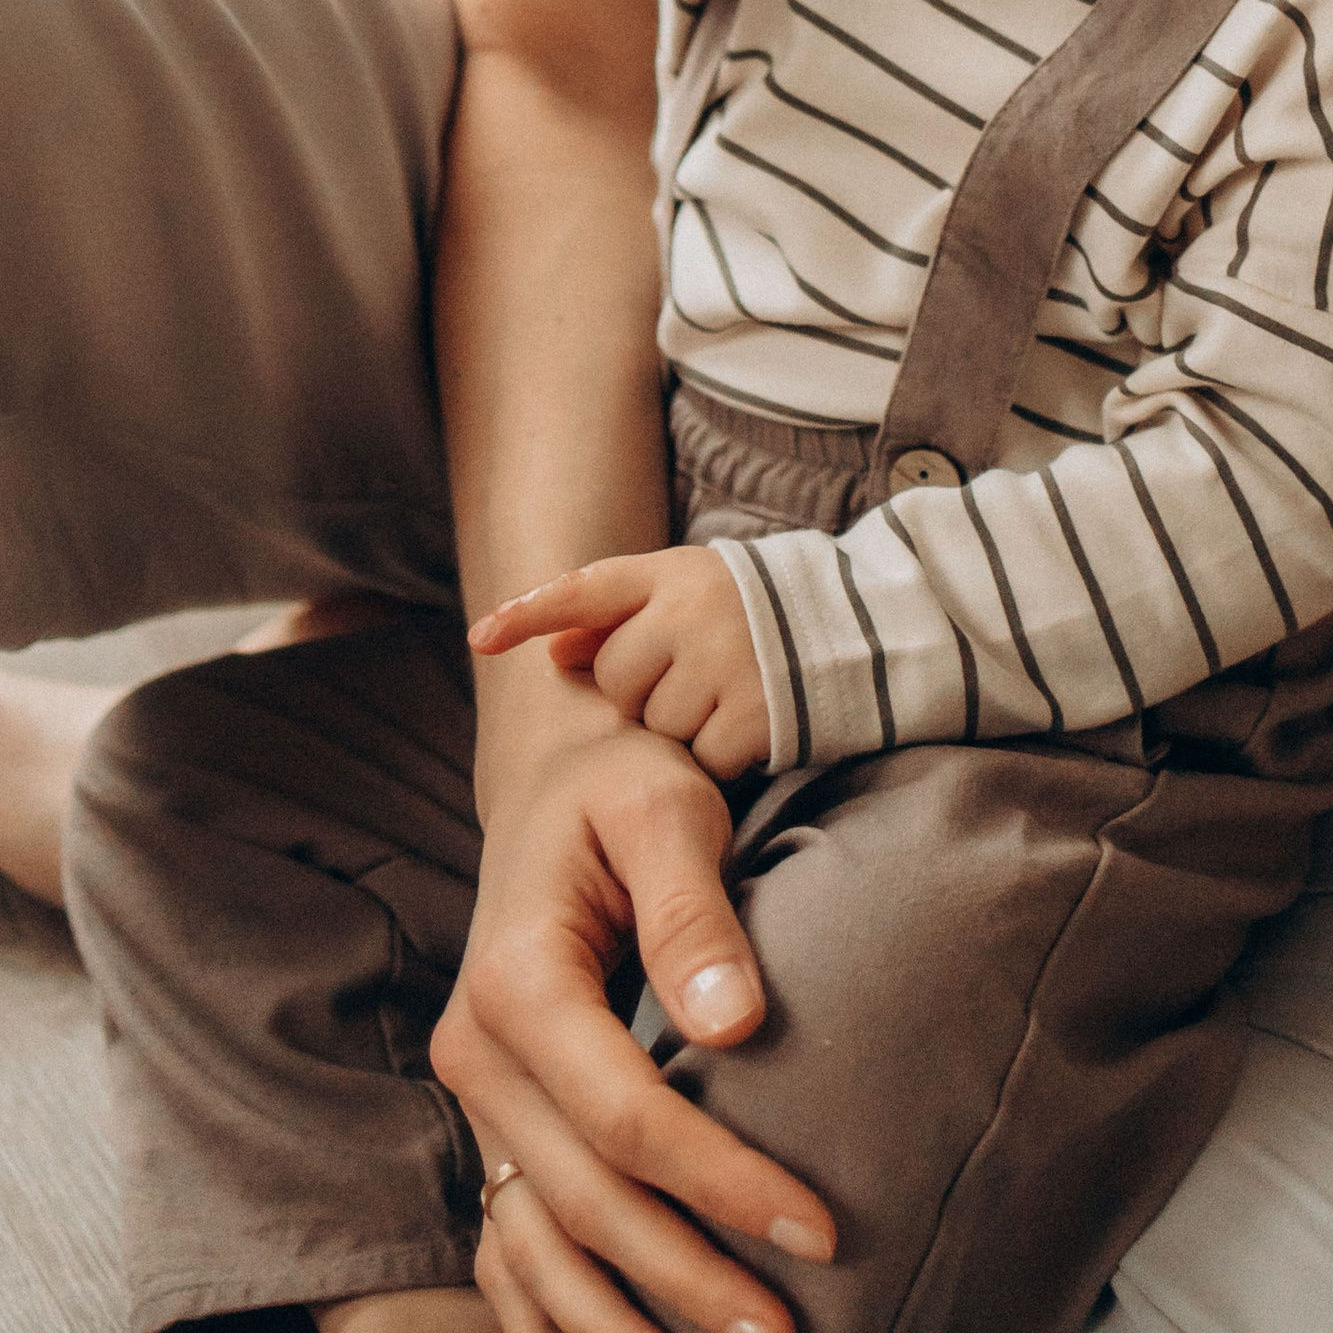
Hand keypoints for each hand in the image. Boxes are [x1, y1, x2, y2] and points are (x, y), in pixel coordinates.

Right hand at [430, 686, 834, 1332]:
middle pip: (581, 1198)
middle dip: (682, 1277)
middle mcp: (478, 1052)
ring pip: (534, 1238)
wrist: (557, 776)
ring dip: (608, 1326)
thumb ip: (693, 911)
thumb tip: (736, 1026)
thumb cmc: (626, 782)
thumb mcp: (666, 807)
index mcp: (517, 980)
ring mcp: (477, 1098)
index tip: (820, 1232)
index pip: (628, 1116)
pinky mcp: (494, 1121)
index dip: (721, 1183)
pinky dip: (534, 1323)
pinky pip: (499, 1241)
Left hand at [470, 548, 770, 780]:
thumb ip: (620, 615)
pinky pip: (701, 759)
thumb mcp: (686, 593)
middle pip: (616, 678)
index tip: (481, 636)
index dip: (530, 612)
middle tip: (691, 674)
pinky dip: (717, 755)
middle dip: (642, 689)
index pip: (586, 588)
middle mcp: (694, 610)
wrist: (851, 628)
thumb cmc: (746, 616)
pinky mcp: (757, 714)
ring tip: (724, 695)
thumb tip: (553, 651)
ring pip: (655, 724)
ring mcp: (727, 661)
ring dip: (681, 725)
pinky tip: (745, 724)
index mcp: (672, 573)